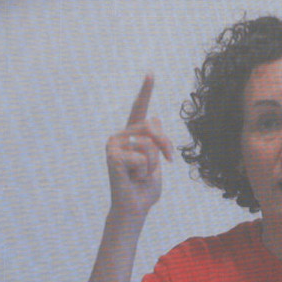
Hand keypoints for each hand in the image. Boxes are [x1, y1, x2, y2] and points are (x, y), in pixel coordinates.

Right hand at [107, 74, 173, 217]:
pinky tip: (133, 179)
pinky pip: (142, 157)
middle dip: (165, 145)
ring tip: (141, 175)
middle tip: (168, 161)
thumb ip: (157, 142)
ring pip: (148, 144)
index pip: (140, 110)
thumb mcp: (158, 162)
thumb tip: (155, 119)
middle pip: (152, 126)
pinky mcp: (113, 156)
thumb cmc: (145, 188)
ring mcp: (114, 145)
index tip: (151, 73)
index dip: (146, 91)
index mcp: (132, 136)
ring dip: (153, 164)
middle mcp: (120, 136)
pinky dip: (144, 172)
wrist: (134, 209)